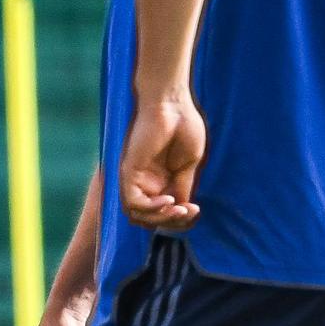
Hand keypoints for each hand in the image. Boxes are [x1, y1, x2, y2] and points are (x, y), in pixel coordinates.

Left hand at [118, 90, 203, 230]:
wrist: (173, 103)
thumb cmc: (183, 126)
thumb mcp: (188, 164)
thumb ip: (181, 187)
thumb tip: (181, 209)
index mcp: (160, 180)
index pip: (163, 213)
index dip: (179, 219)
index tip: (196, 209)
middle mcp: (145, 182)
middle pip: (149, 218)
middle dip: (170, 222)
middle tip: (188, 211)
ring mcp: (135, 177)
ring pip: (138, 215)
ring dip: (160, 218)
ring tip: (178, 208)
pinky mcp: (128, 170)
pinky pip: (132, 202)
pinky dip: (150, 208)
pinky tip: (168, 200)